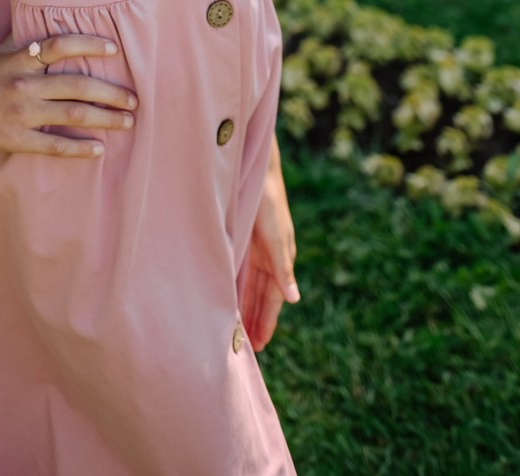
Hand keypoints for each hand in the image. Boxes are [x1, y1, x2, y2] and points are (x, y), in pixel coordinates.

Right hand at [0, 33, 137, 157]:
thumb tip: (55, 22)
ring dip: (105, 118)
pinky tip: (98, 149)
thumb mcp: (1, 50)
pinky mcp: (14, 137)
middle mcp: (24, 83)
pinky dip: (79, 147)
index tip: (115, 50)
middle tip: (134, 99)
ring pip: (72, 115)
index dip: (89, 44)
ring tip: (127, 121)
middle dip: (111, 92)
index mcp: (21, 58)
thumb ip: (28, 41)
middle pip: (77, 85)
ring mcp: (20, 112)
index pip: (60, 44)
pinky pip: (54, 145)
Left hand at [241, 162, 299, 350]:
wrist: (256, 170)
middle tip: (245, 347)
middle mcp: (267, 259)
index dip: (266, 321)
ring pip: (247, 287)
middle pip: (259, 298)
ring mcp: (254, 251)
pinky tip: (224, 299)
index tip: (261, 346)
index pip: (273, 300)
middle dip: (254, 320)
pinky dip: (234, 287)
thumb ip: (283, 269)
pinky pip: (237, 271)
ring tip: (234, 330)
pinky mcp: (241, 241)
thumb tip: (294, 300)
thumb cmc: (269, 202)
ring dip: (243, 307)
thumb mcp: (276, 238)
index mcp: (280, 260)